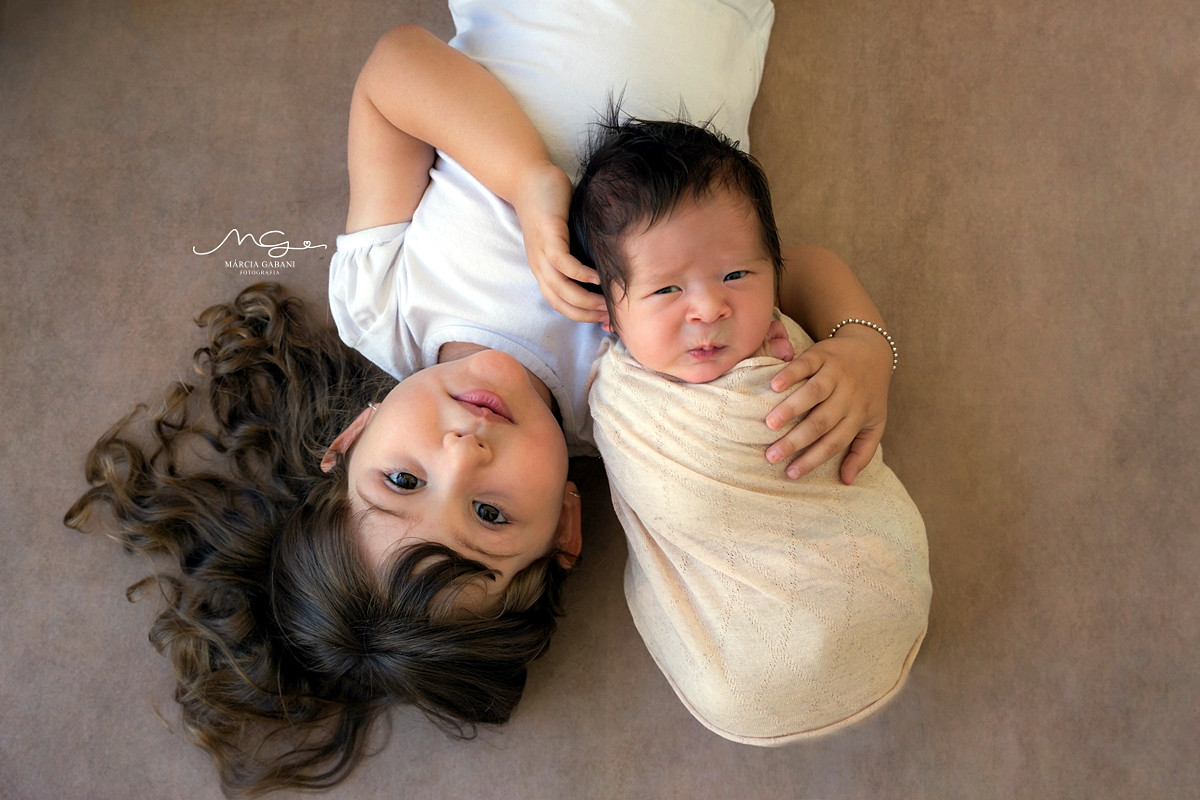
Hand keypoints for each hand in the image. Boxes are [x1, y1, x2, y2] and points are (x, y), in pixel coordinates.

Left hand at [513, 163, 607, 322]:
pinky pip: (563, 263)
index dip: (582, 316)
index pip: (561, 304)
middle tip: (610, 316)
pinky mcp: (548, 236)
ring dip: (585, 300)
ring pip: (561, 288)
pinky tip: (597, 278)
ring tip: (605, 302)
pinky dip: (580, 275)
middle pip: (561, 303)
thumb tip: (607, 271)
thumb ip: (581, 255)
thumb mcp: (566, 238)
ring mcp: (542, 252)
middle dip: (586, 314)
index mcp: (544, 270)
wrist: (529, 179)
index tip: (604, 320)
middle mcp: (540, 266)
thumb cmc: (552, 207)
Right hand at [763, 325, 891, 484]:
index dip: (813, 459)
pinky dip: (790, 374)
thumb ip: (863, 452)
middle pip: (821, 422)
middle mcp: (848, 395)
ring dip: (791, 408)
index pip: (834, 443)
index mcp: (859, 415)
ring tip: (769, 424)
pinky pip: (806, 364)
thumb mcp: (875, 423)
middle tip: (771, 456)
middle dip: (796, 441)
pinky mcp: (823, 354)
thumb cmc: (869, 393)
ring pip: (814, 393)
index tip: (790, 474)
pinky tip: (774, 386)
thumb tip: (847, 481)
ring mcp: (836, 373)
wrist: (873, 349)